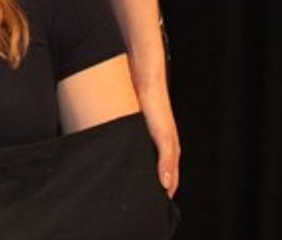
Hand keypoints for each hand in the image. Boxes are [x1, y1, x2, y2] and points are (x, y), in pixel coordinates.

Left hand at [137, 80, 180, 197]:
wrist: (144, 83)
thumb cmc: (157, 110)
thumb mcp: (163, 137)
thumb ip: (165, 160)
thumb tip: (166, 185)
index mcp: (171, 152)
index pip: (170, 181)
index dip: (164, 194)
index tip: (154, 207)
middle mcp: (161, 147)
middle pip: (159, 173)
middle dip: (152, 187)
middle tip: (140, 200)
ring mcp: (149, 138)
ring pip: (145, 162)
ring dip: (139, 173)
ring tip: (128, 185)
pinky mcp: (136, 129)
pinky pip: (133, 149)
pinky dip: (130, 159)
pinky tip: (119, 161)